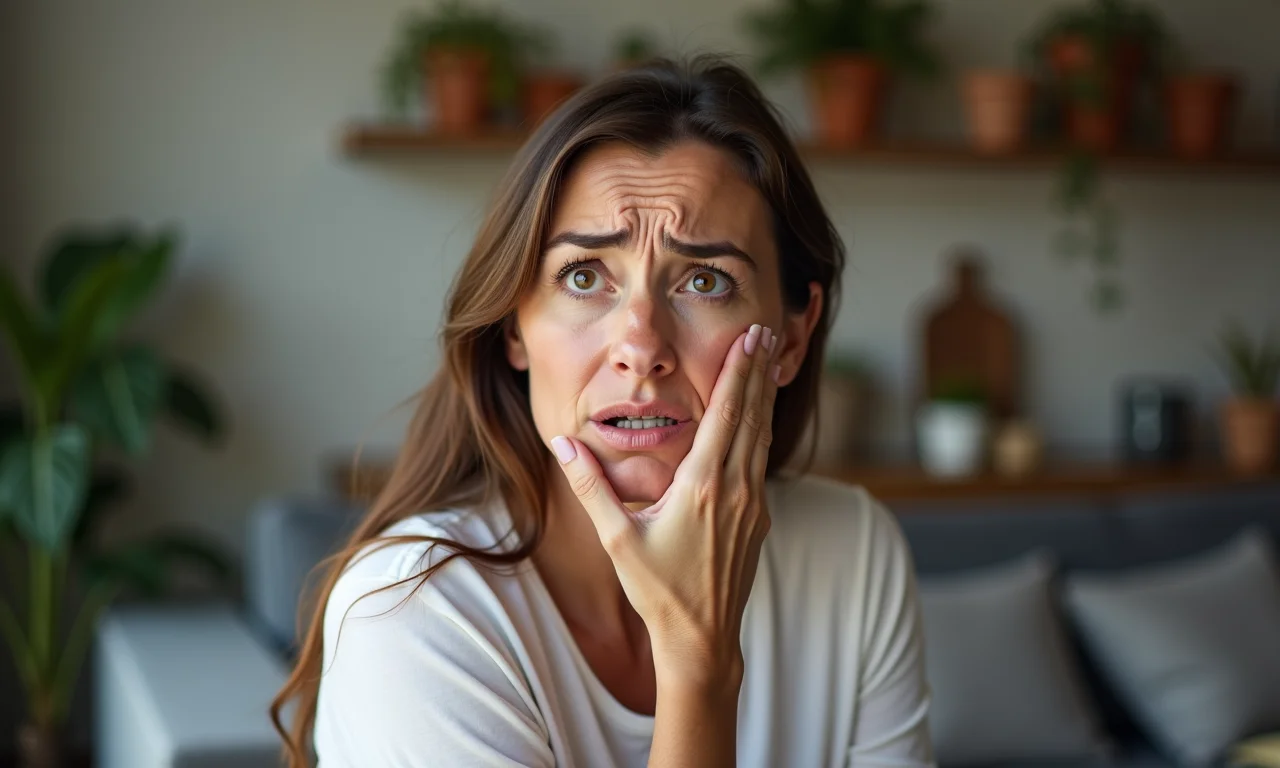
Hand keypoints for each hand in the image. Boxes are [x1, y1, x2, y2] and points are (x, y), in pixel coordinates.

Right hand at [549, 324, 781, 684]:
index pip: (727, 414)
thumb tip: (561, 442)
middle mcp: (737, 489)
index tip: (750, 337)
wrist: (702, 637)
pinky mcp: (758, 518)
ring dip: (765, 396)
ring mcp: (753, 504)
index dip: (739, 371)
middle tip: (767, 331)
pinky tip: (759, 419)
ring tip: (770, 361)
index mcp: (704, 486)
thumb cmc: (657, 590)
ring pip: (762, 437)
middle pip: (753, 416)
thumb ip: (590, 486)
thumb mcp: (617, 538)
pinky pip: (761, 460)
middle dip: (759, 371)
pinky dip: (762, 428)